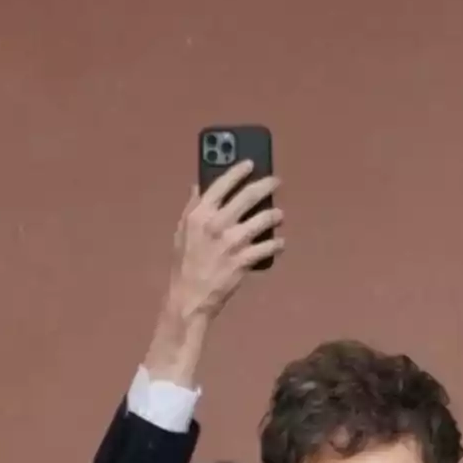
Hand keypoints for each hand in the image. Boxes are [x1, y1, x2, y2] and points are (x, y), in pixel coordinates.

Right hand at [143, 164, 282, 385]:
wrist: (189, 299)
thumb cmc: (184, 264)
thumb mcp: (182, 232)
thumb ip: (193, 206)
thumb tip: (199, 184)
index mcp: (199, 214)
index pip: (222, 183)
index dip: (239, 170)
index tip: (251, 163)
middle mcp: (217, 224)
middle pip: (249, 196)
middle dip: (267, 185)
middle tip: (275, 182)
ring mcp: (232, 243)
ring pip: (264, 219)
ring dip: (275, 215)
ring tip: (279, 215)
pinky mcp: (244, 261)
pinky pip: (269, 247)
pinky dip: (277, 244)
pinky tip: (280, 242)